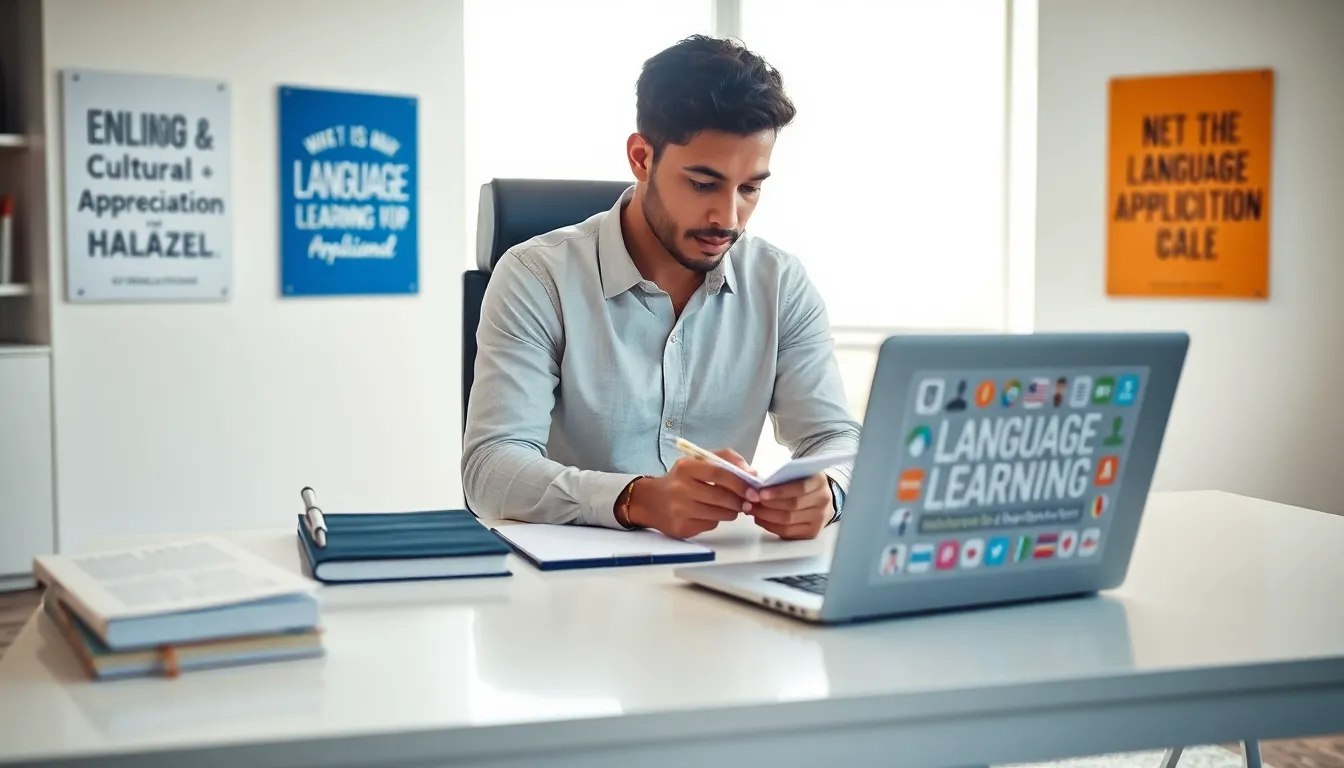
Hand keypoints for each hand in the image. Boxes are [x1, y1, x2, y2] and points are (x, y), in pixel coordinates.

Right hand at [627, 449, 759, 538]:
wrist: (650, 501)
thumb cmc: (680, 480)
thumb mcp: (697, 463)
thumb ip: (725, 460)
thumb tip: (751, 472)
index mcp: (686, 468)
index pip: (719, 474)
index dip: (740, 482)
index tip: (753, 489)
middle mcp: (680, 489)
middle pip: (721, 497)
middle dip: (739, 501)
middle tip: (748, 501)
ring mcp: (679, 510)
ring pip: (719, 514)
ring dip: (731, 511)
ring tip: (730, 506)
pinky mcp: (681, 528)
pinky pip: (710, 526)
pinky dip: (716, 520)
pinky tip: (710, 514)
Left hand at [749, 473, 831, 539]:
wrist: (820, 498)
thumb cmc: (802, 482)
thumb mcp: (796, 473)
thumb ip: (780, 477)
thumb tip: (757, 487)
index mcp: (819, 482)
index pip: (799, 487)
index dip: (779, 492)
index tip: (760, 493)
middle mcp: (822, 500)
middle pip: (792, 506)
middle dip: (768, 505)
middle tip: (750, 501)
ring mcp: (819, 518)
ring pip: (788, 521)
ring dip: (765, 516)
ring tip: (751, 510)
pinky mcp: (812, 532)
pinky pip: (787, 532)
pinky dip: (770, 526)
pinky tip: (760, 519)